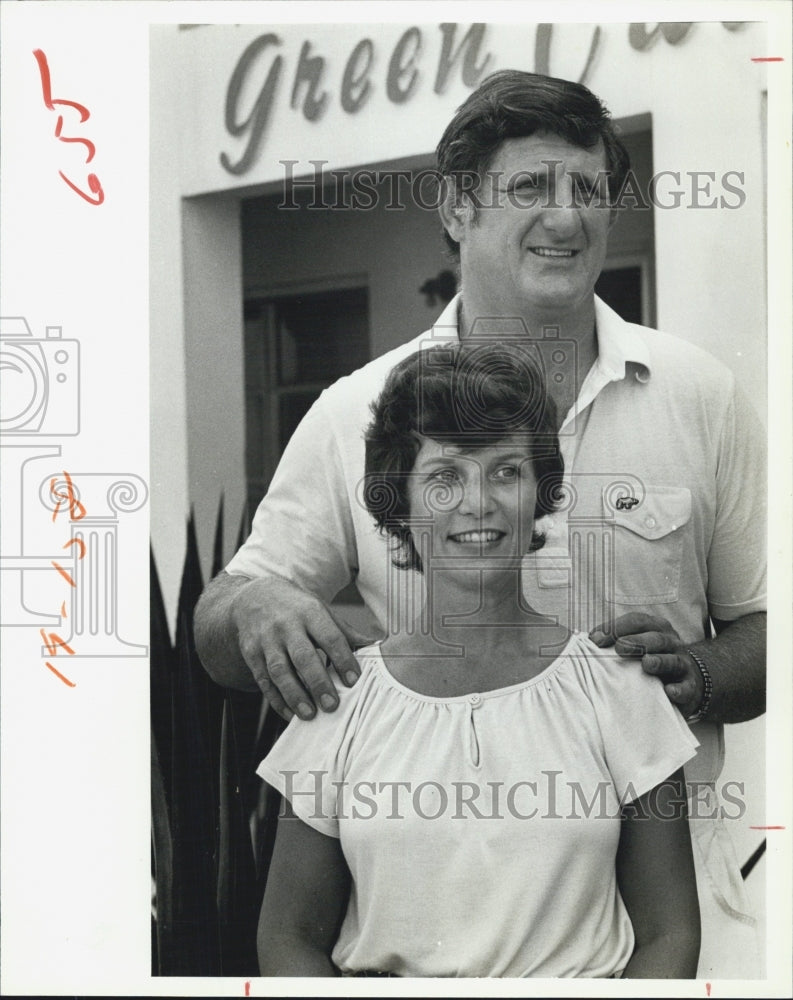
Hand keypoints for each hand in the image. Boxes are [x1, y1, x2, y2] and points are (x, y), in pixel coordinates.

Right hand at [230, 576, 380, 720]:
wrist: (254, 597)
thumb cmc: (297, 608)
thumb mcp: (321, 611)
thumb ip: (345, 632)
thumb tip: (377, 648)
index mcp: (310, 612)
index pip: (330, 636)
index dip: (343, 659)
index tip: (354, 680)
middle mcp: (287, 625)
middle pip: (303, 656)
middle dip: (317, 682)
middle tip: (332, 705)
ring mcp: (266, 640)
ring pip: (279, 670)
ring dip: (294, 695)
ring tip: (309, 714)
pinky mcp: (251, 653)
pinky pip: (263, 679)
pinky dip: (276, 699)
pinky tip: (289, 713)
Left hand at [589, 612, 703, 717]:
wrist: (688, 680)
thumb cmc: (652, 658)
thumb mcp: (636, 646)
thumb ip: (615, 640)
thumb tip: (590, 640)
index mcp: (656, 628)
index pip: (637, 621)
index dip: (616, 627)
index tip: (595, 640)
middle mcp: (671, 643)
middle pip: (656, 638)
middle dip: (637, 641)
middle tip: (620, 648)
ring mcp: (683, 664)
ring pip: (673, 660)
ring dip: (659, 661)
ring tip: (646, 663)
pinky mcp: (690, 687)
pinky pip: (686, 687)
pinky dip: (679, 689)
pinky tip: (669, 691)